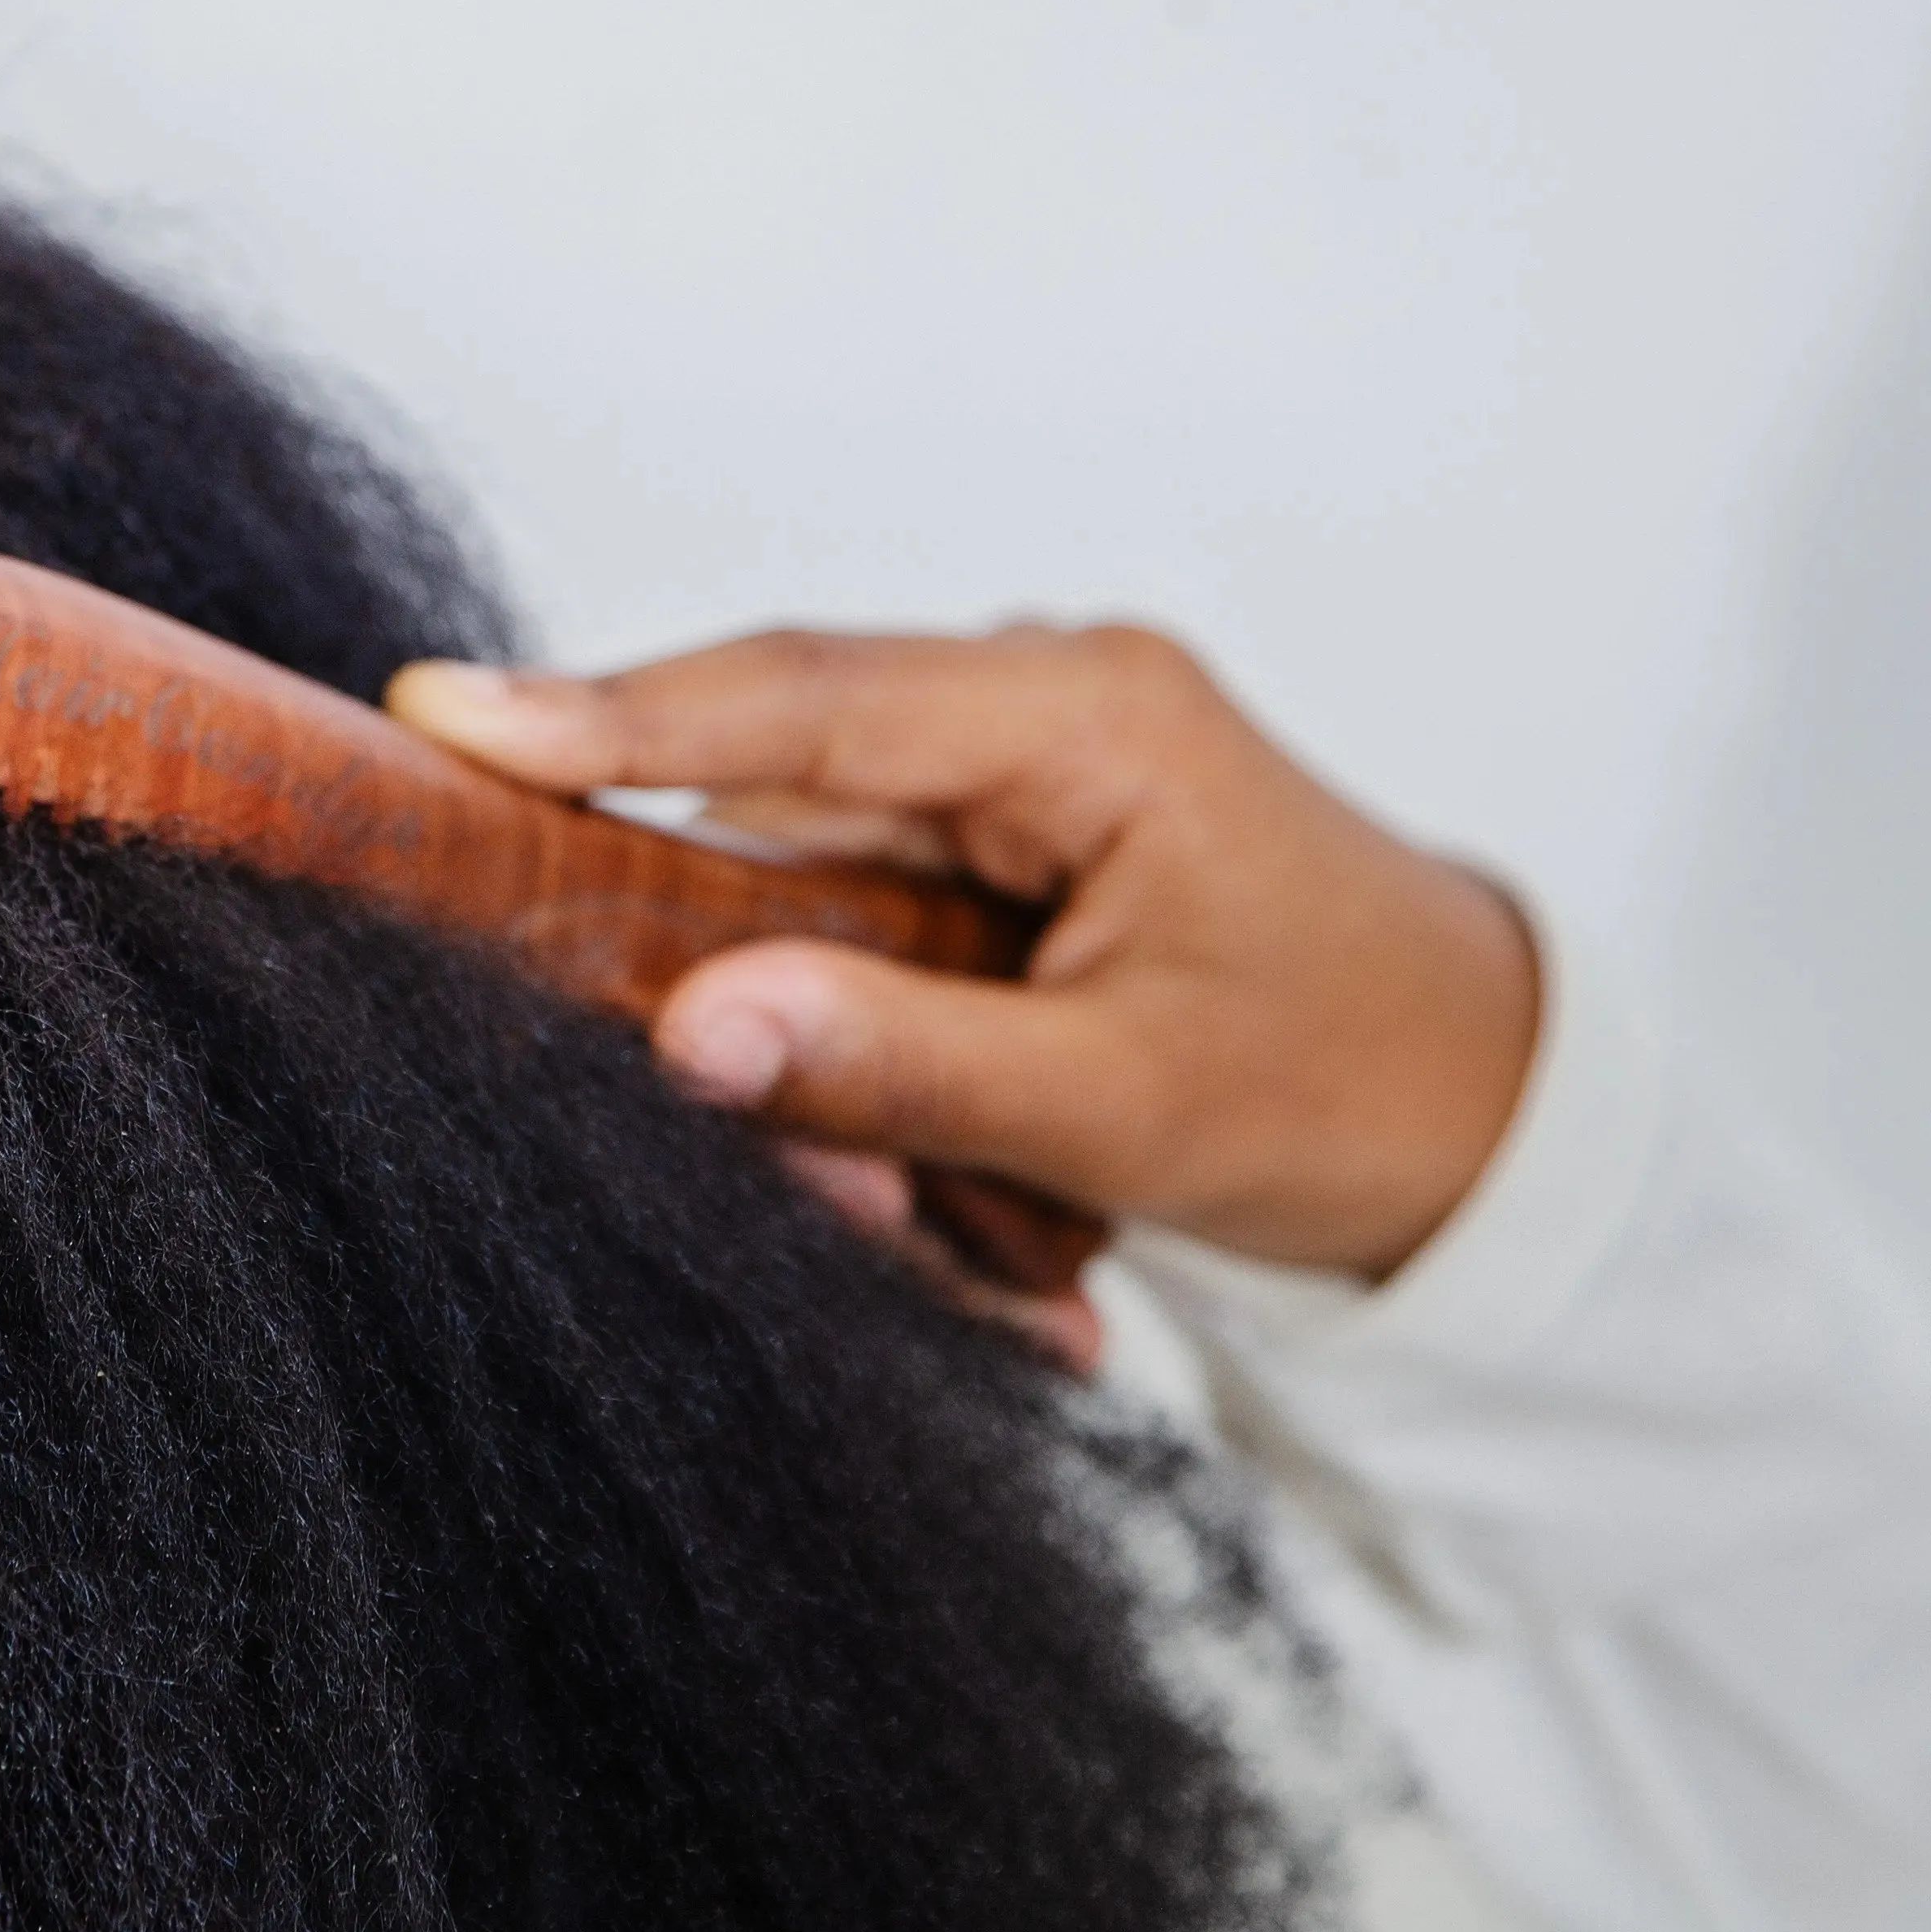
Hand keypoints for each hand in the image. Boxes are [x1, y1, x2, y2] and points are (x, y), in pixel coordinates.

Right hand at [388, 625, 1539, 1337]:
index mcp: (1083, 712)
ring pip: (799, 914)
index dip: (606, 713)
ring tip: (998, 1234)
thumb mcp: (1133, 1100)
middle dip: (741, 1001)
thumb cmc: (1359, 1080)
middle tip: (833, 1178)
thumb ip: (904, 1059)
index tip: (440, 717)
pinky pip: (854, 964)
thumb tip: (684, 1032)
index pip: (795, 697)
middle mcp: (1024, 715)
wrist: (1491, 1114)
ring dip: (842, 1087)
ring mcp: (1000, 789)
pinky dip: (888, 1095)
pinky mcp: (984, 867)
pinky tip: (1015, 1218)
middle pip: (770, 819)